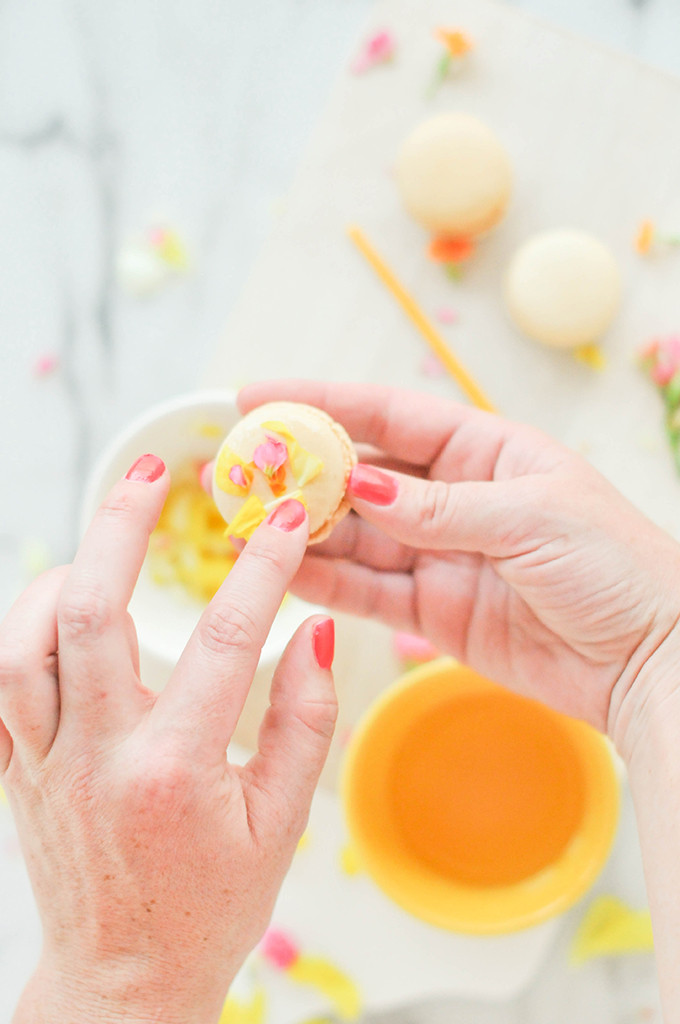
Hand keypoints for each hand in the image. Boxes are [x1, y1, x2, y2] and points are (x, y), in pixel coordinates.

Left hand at [0, 455, 336, 1023]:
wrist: (123, 981)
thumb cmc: (208, 909)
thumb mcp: (280, 825)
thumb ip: (304, 721)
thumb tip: (317, 635)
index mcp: (174, 770)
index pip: (229, 638)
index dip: (263, 566)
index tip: (285, 521)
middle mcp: (98, 755)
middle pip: (94, 611)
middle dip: (123, 525)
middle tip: (155, 474)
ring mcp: (45, 762)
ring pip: (25, 641)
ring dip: (62, 573)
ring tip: (103, 537)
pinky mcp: (18, 769)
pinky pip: (1, 683)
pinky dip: (23, 628)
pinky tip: (58, 604)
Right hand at [239, 381, 679, 753]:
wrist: (651, 657)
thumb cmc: (615, 566)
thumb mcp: (531, 517)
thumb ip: (440, 507)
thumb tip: (361, 488)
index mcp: (486, 450)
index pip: (389, 416)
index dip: (322, 402)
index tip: (258, 396)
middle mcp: (455, 497)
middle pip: (360, 477)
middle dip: (298, 472)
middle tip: (235, 471)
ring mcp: (441, 556)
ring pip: (355, 537)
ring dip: (300, 531)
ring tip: (241, 525)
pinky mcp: (435, 612)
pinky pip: (369, 591)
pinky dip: (326, 582)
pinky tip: (282, 571)